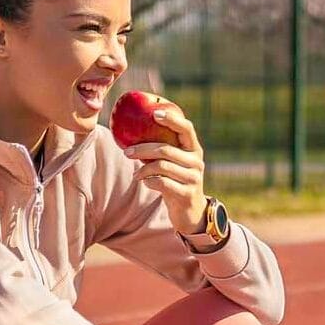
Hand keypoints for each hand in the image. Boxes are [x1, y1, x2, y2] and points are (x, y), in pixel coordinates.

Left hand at [123, 106, 207, 232]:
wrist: (191, 211)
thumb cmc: (177, 181)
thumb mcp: (174, 164)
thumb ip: (163, 150)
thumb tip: (133, 132)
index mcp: (194, 149)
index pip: (186, 128)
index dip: (172, 119)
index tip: (154, 113)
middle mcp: (197, 162)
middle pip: (166, 149)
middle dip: (142, 149)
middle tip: (127, 152)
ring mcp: (193, 178)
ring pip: (162, 167)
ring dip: (143, 169)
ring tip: (135, 174)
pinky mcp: (186, 194)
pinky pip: (162, 183)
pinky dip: (149, 181)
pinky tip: (145, 183)